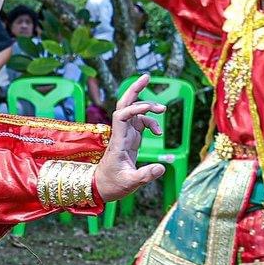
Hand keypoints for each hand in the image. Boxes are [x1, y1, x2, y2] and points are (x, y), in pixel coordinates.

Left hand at [92, 74, 167, 202]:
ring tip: (163, 109)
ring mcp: (125, 135)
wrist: (101, 188)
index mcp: (118, 141)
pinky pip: (140, 123)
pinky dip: (151, 122)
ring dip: (147, 106)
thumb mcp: (130, 183)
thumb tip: (162, 168)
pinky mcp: (130, 139)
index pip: (121, 116)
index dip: (135, 108)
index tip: (151, 109)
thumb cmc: (112, 186)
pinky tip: (158, 132)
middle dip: (134, 90)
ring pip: (133, 111)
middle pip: (123, 105)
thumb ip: (145, 176)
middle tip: (147, 76)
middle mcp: (120, 134)